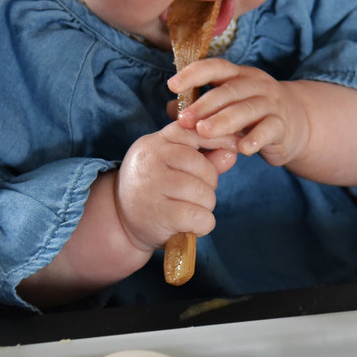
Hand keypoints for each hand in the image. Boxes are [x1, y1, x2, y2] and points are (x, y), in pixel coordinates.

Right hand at [114, 120, 237, 253]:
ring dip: (206, 207)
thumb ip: (205, 158)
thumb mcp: (175, 167)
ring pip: (204, 194)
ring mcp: (153, 185)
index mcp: (157, 141)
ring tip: (190, 210)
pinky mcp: (158, 213)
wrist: (119, 220)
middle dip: (210, 185)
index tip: (237, 147)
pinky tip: (191, 226)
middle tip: (196, 196)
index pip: (194, 131)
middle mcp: (152, 159)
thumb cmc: (154, 189)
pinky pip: (199, 217)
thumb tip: (232, 152)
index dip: (220, 138)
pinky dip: (203, 225)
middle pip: (204, 168)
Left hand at [168, 59, 310, 167]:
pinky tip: (243, 149)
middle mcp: (256, 84)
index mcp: (239, 75)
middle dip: (204, 105)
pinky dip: (256, 138)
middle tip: (184, 120)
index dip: (194, 74)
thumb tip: (171, 109)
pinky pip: (269, 129)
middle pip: (229, 90)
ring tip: (205, 133)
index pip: (216, 67)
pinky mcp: (283, 126)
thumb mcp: (227, 107)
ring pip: (247, 109)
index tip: (172, 86)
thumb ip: (201, 108)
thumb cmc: (252, 115)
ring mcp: (272, 104)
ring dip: (224, 120)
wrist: (295, 125)